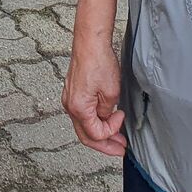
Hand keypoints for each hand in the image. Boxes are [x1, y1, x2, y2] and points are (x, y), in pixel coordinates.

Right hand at [63, 36, 126, 155]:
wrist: (90, 42)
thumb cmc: (98, 62)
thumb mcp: (111, 92)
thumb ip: (107, 112)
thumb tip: (105, 118)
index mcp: (79, 108)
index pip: (95, 134)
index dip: (111, 132)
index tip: (121, 119)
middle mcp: (70, 106)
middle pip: (86, 135)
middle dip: (105, 145)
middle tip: (119, 149)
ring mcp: (69, 99)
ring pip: (83, 126)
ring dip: (100, 133)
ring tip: (115, 137)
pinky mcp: (73, 93)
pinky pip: (82, 114)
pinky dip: (94, 121)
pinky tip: (105, 121)